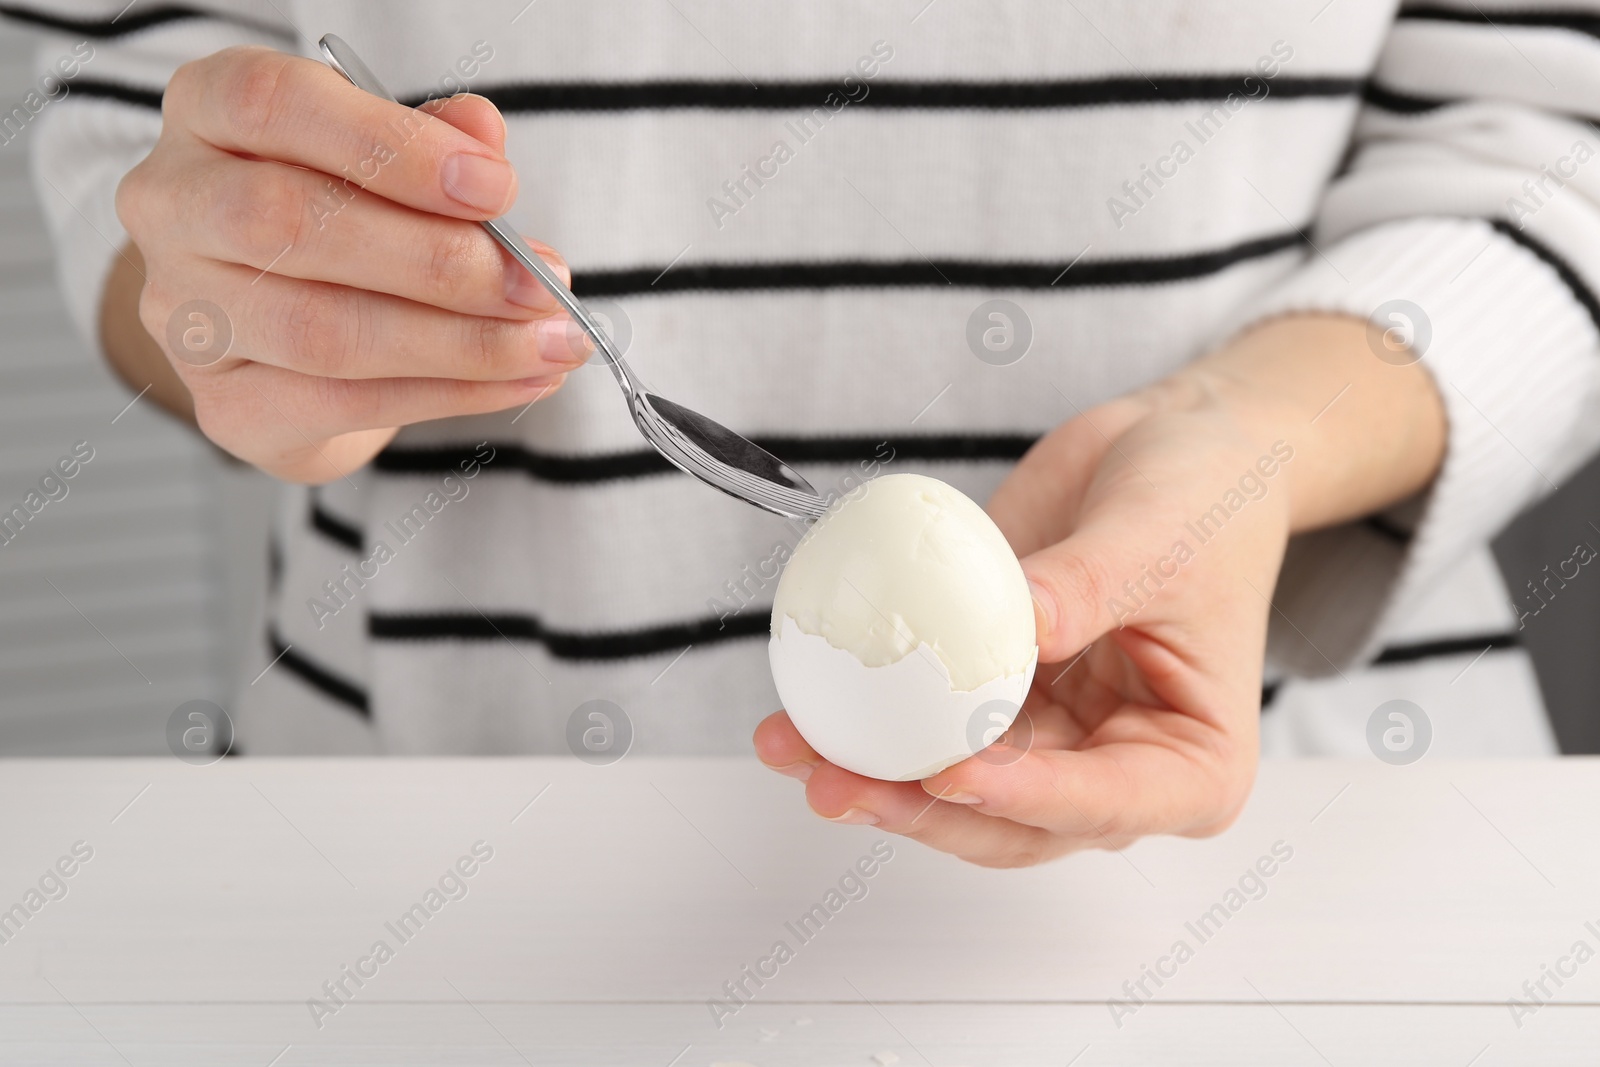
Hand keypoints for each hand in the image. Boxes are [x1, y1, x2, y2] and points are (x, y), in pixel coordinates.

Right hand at [113, 47, 583, 481]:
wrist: (294, 338)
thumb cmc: (349, 219)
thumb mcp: (393, 160)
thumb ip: (438, 142)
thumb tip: (485, 142)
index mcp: (208, 112)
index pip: (276, 106)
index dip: (391, 146)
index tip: (496, 188)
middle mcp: (173, 206)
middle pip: (293, 226)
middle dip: (440, 262)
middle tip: (541, 285)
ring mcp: (185, 313)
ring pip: (323, 331)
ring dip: (460, 343)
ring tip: (550, 342)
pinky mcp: (226, 405)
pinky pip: (344, 404)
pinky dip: (451, 393)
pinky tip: (520, 379)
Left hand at [755, 315, 1445, 866]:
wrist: (1170, 451)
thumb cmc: (1206, 501)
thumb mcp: (1162, 532)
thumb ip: (1092, 583)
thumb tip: (1023, 623)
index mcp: (1190, 765)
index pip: (1102, 802)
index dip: (1022, 800)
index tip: (949, 772)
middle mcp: (1112, 772)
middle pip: (1008, 819)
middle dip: (916, 808)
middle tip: (838, 783)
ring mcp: (1047, 742)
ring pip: (949, 787)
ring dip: (870, 775)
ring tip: (793, 747)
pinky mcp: (993, 702)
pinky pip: (922, 725)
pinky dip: (863, 722)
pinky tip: (799, 710)